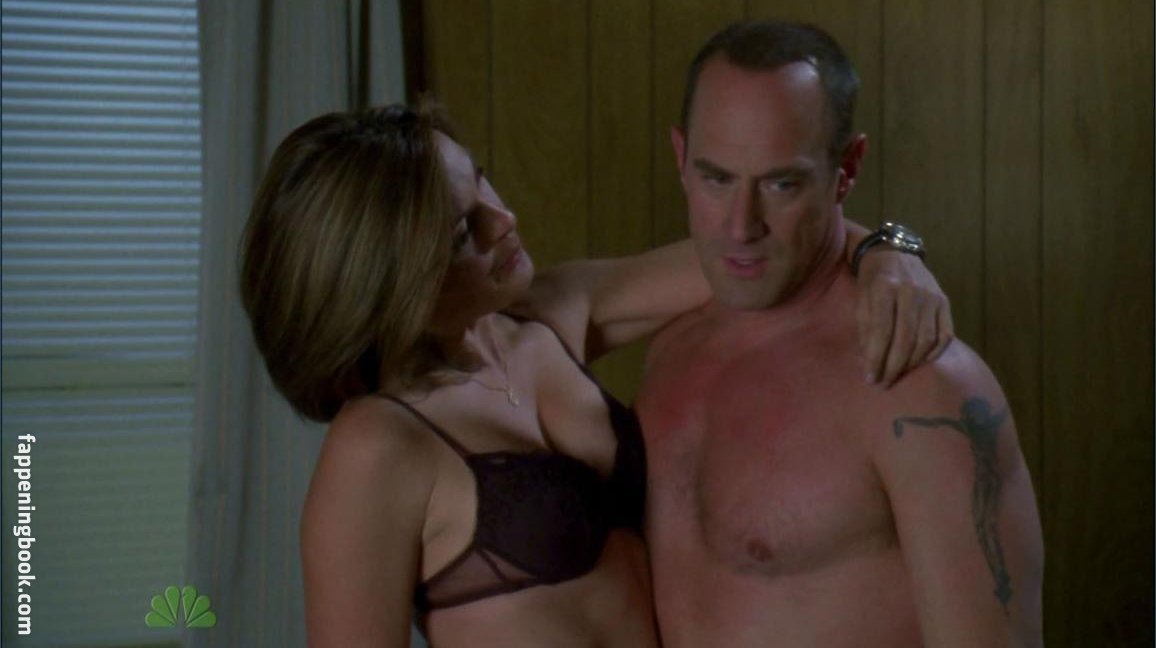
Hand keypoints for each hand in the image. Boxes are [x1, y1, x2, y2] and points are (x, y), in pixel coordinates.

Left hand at [855, 250, 952, 386]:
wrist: (894, 254)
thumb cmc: (871, 282)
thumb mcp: (860, 301)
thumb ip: (865, 331)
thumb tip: (869, 365)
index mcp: (886, 288)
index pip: (882, 331)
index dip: (875, 358)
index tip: (870, 379)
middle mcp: (912, 291)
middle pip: (905, 338)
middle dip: (893, 366)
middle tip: (883, 384)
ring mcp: (932, 296)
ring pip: (926, 339)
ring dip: (911, 364)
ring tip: (897, 375)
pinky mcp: (945, 302)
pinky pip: (944, 335)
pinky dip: (932, 354)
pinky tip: (918, 364)